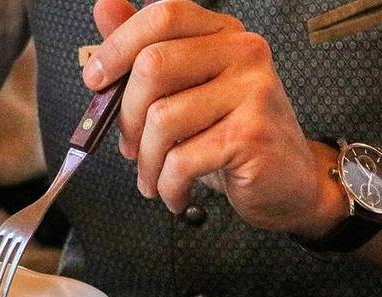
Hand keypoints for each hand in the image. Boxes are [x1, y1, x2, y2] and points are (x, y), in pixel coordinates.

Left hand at [83, 0, 343, 236]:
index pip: (163, 16)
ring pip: (161, 119)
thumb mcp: (186, 91)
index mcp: (222, 34)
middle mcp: (243, 52)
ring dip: (146, 162)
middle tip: (128, 147)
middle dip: (126, 117)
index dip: (118, 46)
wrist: (286, 183)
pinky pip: (181, 160)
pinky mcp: (251, 135)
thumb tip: (105, 7)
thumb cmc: (230, 137)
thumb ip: (147, 49)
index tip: (95, 80)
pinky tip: (175, 193)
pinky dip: (167, 185)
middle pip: (153, 66)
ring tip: (153, 178)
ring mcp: (252, 91)